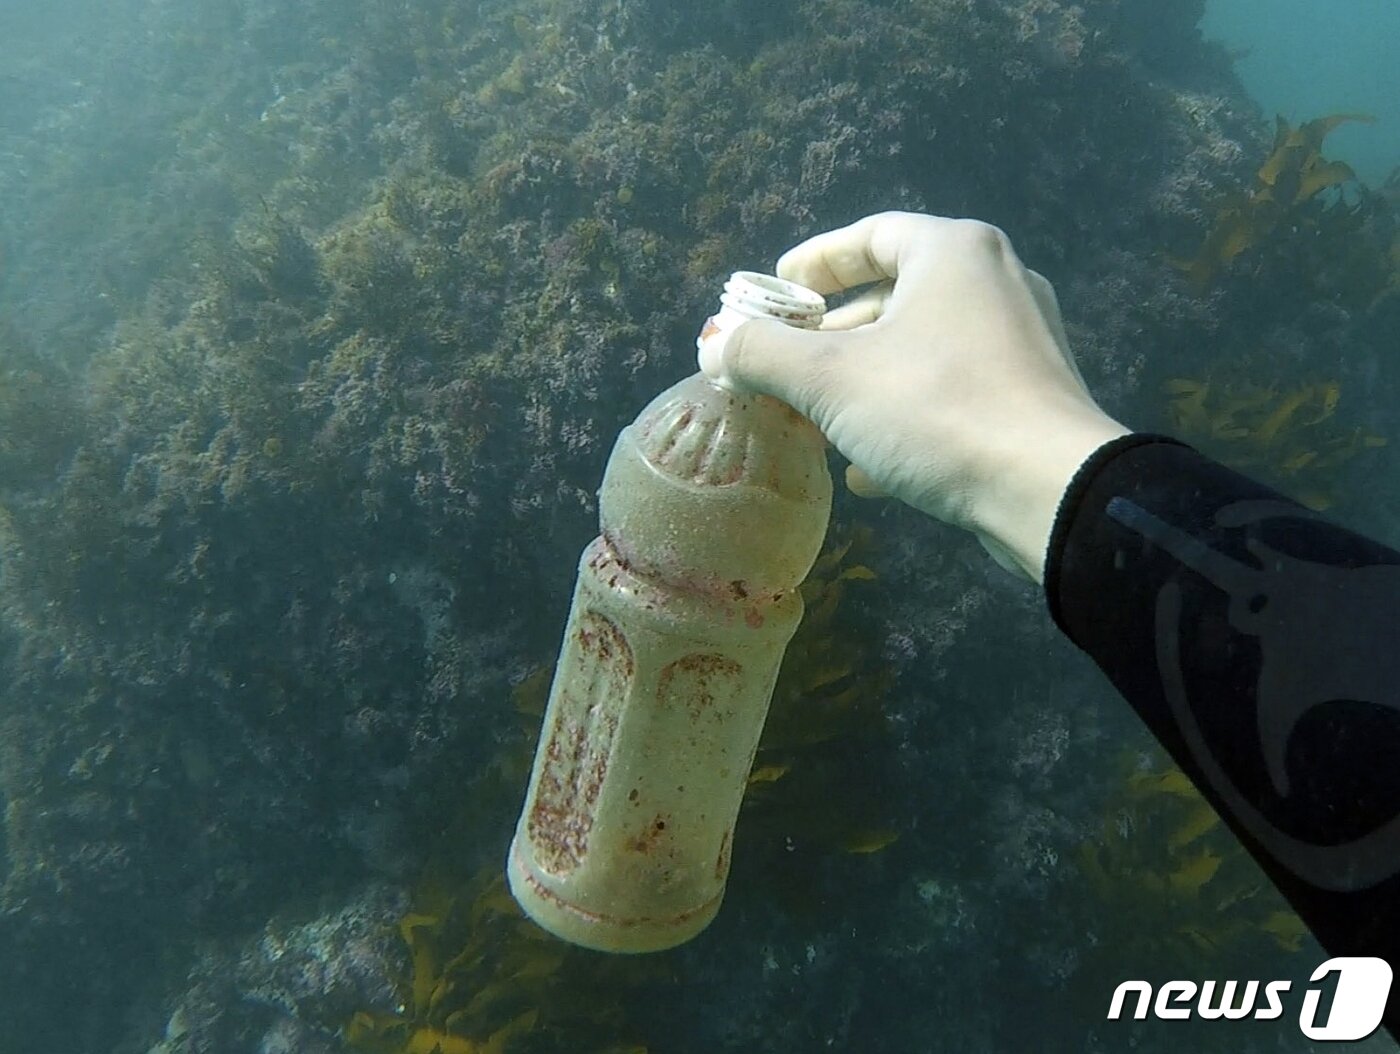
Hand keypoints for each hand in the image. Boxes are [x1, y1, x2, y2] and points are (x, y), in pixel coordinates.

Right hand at [698, 212, 1129, 583]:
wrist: (1049, 490)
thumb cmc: (936, 408)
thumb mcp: (830, 378)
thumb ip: (763, 354)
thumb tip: (713, 344)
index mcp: (953, 252)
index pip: (871, 234)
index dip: (815, 261)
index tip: (776, 292)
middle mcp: (996, 281)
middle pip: (895, 294)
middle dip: (831, 334)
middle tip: (783, 363)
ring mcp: (1022, 341)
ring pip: (921, 350)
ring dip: (863, 381)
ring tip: (814, 418)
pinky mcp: (1031, 398)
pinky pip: (951, 393)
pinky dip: (904, 416)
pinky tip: (867, 468)